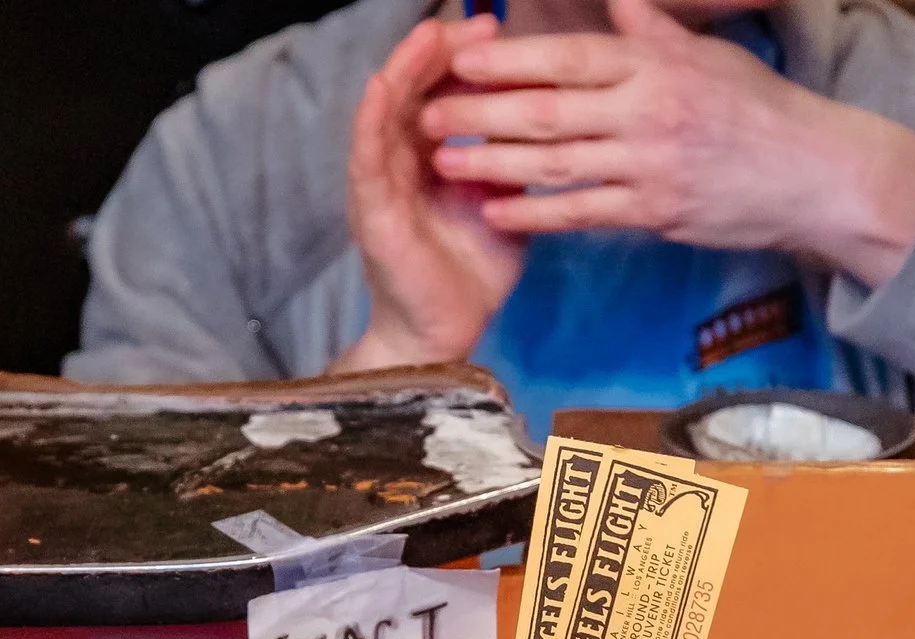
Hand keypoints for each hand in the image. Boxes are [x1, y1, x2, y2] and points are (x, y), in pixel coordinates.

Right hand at [329, 15, 530, 373]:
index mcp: (434, 156)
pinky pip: (366, 158)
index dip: (466, 58)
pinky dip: (372, 120)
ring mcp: (383, 184)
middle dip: (443, 52)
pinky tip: (381, 88)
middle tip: (478, 24)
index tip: (498, 30)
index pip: (445, 90)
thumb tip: (548, 117)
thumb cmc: (472, 270)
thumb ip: (515, 162)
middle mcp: (403, 162)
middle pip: (416, 89)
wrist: (448, 331)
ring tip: (428, 34)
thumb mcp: (506, 202)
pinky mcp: (372, 212)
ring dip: (405, 70)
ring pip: (388, 112)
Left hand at [422, 0, 914, 289]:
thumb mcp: (705, 54)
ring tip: (442, 162)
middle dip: (481, 113)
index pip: (568, 56)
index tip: (459, 60)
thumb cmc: (756, 110)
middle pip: (549, 110)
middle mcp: (648, 111)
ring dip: (494, 164)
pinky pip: (582, 213)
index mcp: (656, 64)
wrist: (813, 175)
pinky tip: (494, 210)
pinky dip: (536, 212)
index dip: (508, 59)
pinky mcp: (655, 213)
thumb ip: (649, 27)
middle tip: (426, 115)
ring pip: (556, 164)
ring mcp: (650, 165)